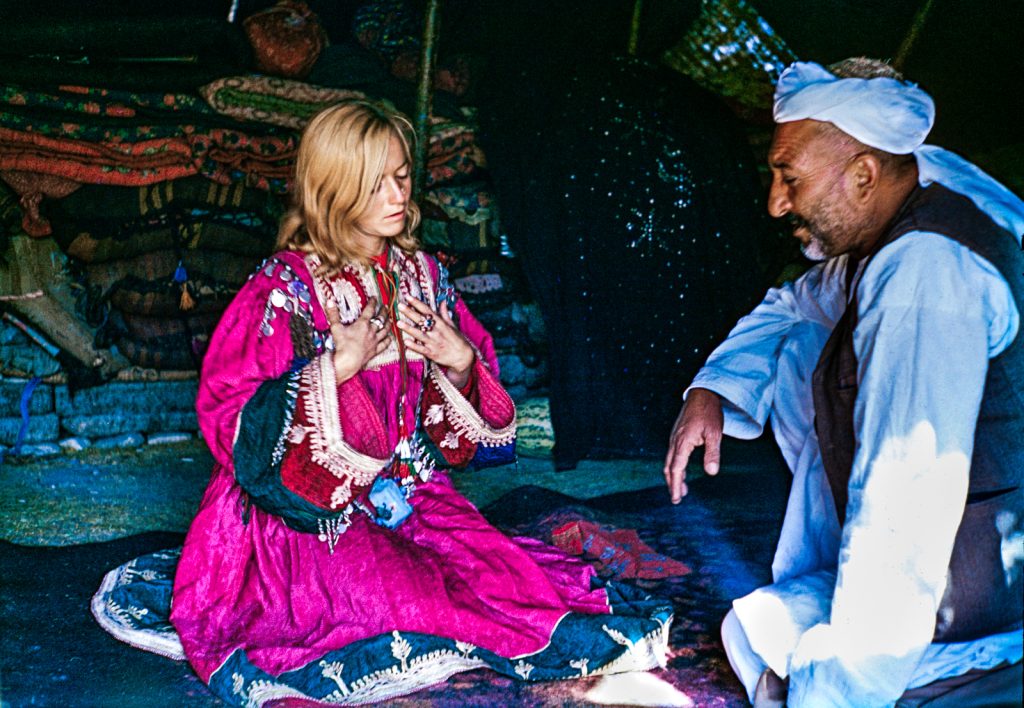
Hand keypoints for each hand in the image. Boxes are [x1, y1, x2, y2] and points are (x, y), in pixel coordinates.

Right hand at [327, 297, 390, 382]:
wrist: (348, 361)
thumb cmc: (341, 344)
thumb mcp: (335, 327)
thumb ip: (333, 314)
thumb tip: (329, 301)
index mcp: (362, 324)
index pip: (370, 310)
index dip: (373, 302)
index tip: (375, 298)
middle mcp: (371, 331)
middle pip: (380, 319)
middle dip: (383, 312)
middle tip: (386, 307)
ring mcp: (374, 341)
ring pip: (385, 330)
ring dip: (388, 324)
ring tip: (390, 319)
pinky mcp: (375, 350)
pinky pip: (385, 344)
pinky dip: (388, 340)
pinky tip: (390, 338)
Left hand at [396, 298, 473, 386]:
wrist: (463, 357)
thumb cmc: (457, 340)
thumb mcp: (452, 325)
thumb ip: (445, 313)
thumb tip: (442, 302)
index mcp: (441, 323)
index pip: (427, 311)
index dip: (417, 303)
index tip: (408, 297)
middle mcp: (436, 332)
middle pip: (421, 320)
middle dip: (410, 312)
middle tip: (399, 306)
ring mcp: (433, 343)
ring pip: (419, 334)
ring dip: (409, 328)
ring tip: (398, 323)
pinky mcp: (431, 353)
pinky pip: (421, 349)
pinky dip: (414, 346)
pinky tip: (406, 342)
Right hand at [663, 388, 722, 502]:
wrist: (702, 393)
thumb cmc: (709, 412)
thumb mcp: (715, 433)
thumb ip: (713, 453)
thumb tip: (712, 472)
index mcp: (683, 442)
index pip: (676, 468)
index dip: (675, 485)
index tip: (676, 498)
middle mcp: (675, 441)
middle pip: (669, 467)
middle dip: (672, 484)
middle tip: (677, 499)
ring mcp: (674, 437)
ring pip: (669, 461)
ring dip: (674, 476)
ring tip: (681, 489)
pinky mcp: (677, 435)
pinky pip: (672, 454)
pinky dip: (675, 466)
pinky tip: (682, 470)